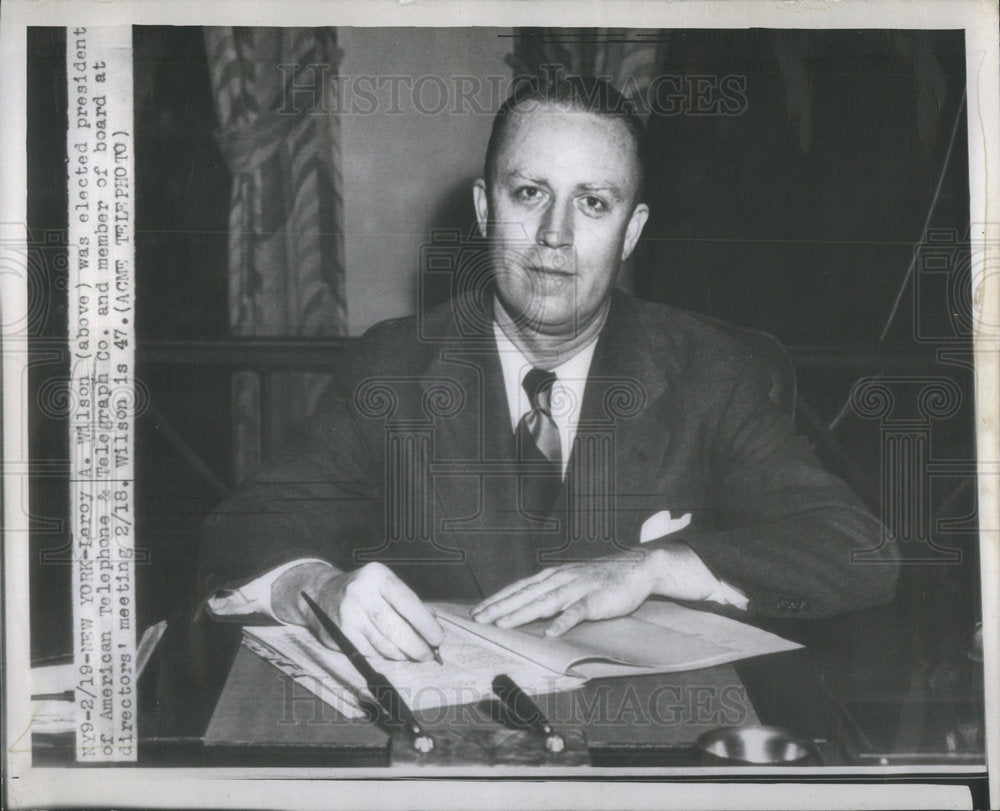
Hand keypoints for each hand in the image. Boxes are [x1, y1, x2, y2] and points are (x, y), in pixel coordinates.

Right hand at [273, 561, 442, 660]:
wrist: (323, 594)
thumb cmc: (366, 590)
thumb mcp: (386, 585)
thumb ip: (410, 603)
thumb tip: (433, 628)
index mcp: (377, 576)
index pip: (406, 602)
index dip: (425, 623)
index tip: (438, 639)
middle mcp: (360, 593)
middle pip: (394, 627)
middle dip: (416, 645)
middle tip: (429, 654)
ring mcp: (348, 615)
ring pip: (383, 643)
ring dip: (404, 654)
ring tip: (416, 655)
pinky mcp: (341, 634)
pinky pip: (371, 651)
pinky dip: (387, 655)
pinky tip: (396, 654)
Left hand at [470, 544, 720, 635]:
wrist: (636, 567)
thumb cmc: (601, 579)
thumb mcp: (571, 580)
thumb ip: (551, 591)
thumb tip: (526, 604)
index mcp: (552, 576)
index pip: (519, 588)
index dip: (497, 599)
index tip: (477, 610)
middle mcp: (560, 580)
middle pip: (524, 595)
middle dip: (499, 608)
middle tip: (477, 619)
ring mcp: (577, 589)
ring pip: (544, 602)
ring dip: (521, 613)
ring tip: (502, 624)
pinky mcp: (595, 600)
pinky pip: (576, 612)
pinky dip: (563, 621)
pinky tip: (550, 632)